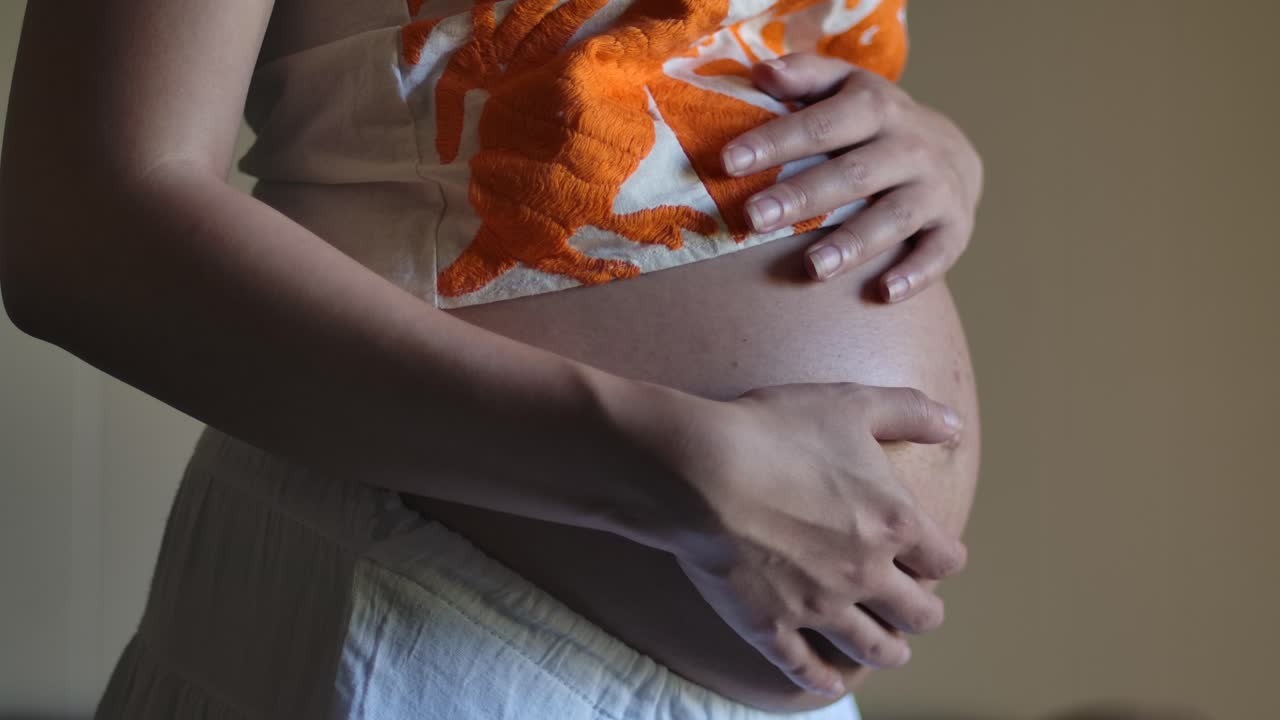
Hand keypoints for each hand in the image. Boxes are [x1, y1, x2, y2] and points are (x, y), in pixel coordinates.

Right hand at [667, 382, 968, 697]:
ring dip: (889, 651)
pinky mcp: (772, 627)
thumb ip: (909, 411)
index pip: (945, 559)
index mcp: (894, 523)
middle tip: (915, 607)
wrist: (701, 470)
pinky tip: (832, 683)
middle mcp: (866, 574)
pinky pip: (807, 669)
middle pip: (919, 613)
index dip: (946, 558)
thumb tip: (954, 424)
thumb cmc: (775, 430)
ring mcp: (819, 607)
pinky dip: (825, 680)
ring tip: (889, 649)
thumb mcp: (851, 402)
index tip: (936, 557)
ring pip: (874, 649)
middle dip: (923, 611)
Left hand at [721, 52, 983, 301]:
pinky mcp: (955, 227)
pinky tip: (883, 293)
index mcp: (876, 107)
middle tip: (754, 218)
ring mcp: (937, 188)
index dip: (777, 140)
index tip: (728, 161)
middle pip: (854, 173)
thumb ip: (804, 76)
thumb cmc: (870, 123)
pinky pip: (939, 253)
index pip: (825, 122)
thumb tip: (761, 72)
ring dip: (855, 243)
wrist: (948, 151)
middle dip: (803, 196)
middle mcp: (911, 146)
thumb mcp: (843, 87)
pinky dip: (915, 273)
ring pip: (895, 217)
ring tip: (813, 268)